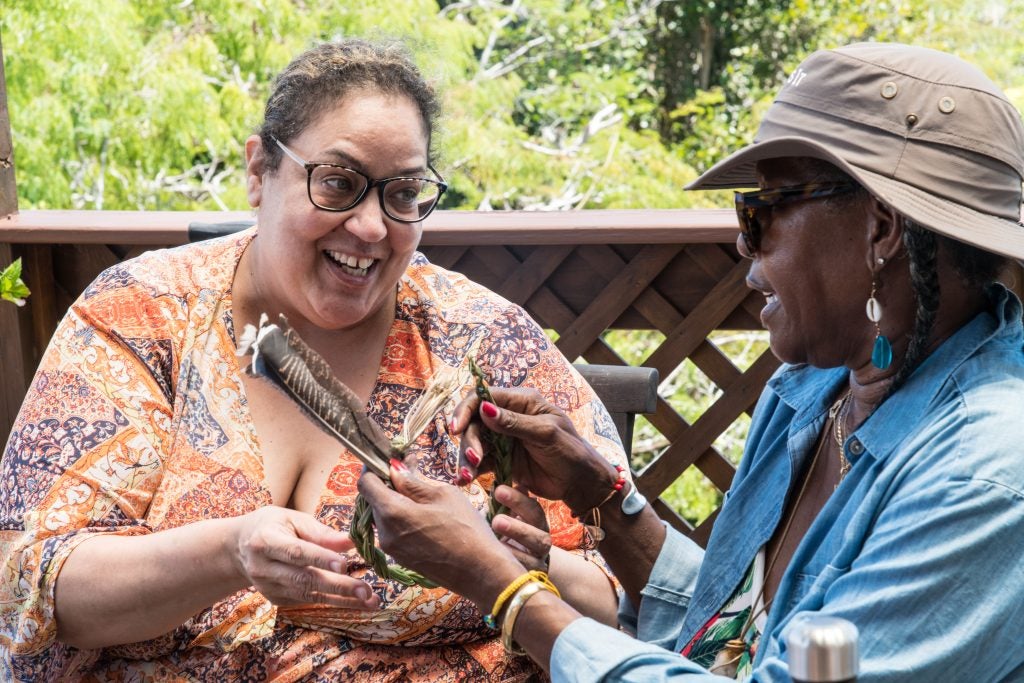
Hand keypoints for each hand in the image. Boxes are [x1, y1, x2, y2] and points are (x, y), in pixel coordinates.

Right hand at [232, 506, 377, 608]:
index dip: (320, 559)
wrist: (240, 547)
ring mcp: (268, 587)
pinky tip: (354, 601)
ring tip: (368, 600)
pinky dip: (332, 602)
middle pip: (304, 579)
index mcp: (266, 540)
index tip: (344, 565)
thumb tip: (351, 541)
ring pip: (308, 596)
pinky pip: (307, 601)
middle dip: (338, 587)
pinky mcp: (276, 599)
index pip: (296, 552)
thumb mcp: (293, 519)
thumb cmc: (272, 526)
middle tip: (366, 590)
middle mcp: (264, 568)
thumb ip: (321, 532)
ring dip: (341, 600)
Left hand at [358, 462, 525, 610]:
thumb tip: (394, 468)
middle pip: (373, 499)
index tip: (390, 459)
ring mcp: (391, 548)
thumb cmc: (466, 529)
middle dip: (387, 483)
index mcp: (391, 512)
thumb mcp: (442, 494)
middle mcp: (384, 532)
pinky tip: (425, 514)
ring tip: (422, 493)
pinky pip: (392, 530)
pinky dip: (402, 517)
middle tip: (411, 471)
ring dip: (395, 500)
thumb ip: (412, 481)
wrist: (481, 573)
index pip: (365, 483)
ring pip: (383, 515)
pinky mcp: (401, 558)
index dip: (373, 467)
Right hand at [452, 387, 618, 512]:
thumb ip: (514, 422)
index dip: (466, 410)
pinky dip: (470, 470)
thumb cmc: (570, 451)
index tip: (456, 428)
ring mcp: (503, 439)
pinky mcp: (501, 459)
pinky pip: (480, 462)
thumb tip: (484, 408)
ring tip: (466, 476)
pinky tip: (465, 480)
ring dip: (466, 458)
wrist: (580, 482)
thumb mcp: (545, 433)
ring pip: (474, 443)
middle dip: (469, 440)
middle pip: (474, 422)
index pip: (484, 396)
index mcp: (521, 401)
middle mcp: (508, 417)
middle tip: (474, 459)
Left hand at [492, 484, 550, 572]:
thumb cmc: (511, 533)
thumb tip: (505, 484)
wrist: (527, 565)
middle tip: (496, 521)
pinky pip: (521, 579)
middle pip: (537, 537)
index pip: (534, 510)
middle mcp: (542, 543)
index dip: (518, 501)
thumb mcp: (511, 516)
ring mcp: (538, 565)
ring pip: (531, 561)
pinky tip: (494, 564)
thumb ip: (509, 503)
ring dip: (512, 553)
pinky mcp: (530, 582)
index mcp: (537, 523)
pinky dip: (508, 571)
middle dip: (517, 529)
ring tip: (494, 545)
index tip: (498, 491)